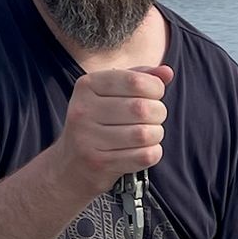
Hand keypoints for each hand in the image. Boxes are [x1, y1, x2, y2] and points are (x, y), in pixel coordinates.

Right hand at [55, 64, 172, 196]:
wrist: (71, 165)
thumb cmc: (97, 124)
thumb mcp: (110, 94)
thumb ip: (139, 78)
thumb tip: (167, 72)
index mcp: (87, 86)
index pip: (135, 81)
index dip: (155, 88)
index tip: (154, 95)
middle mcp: (83, 110)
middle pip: (142, 108)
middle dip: (158, 113)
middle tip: (153, 118)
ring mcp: (88, 139)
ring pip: (145, 134)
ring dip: (156, 134)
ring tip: (148, 134)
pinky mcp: (99, 163)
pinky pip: (144, 156)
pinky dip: (152, 153)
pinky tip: (142, 151)